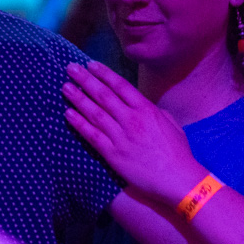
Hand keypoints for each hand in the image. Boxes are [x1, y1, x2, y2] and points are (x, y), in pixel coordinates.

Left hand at [62, 62, 206, 205]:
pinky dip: (79, 123)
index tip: (90, 64)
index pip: (121, 85)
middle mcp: (132, 119)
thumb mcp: (169, 123)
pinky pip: (92, 135)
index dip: (103, 73)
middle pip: (103, 95)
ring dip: (78, 98)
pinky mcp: (113, 154)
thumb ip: (152, 111)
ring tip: (65, 87)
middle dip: (85, 80)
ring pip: (94, 112)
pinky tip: (68, 114)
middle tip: (70, 68)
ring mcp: (121, 137)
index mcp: (146, 109)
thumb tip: (140, 104)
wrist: (178, 179)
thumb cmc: (177, 152)